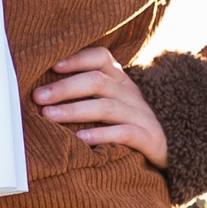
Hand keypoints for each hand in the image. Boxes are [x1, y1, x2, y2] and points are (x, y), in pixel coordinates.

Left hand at [33, 46, 168, 168]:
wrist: (168, 150)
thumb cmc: (125, 124)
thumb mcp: (109, 102)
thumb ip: (84, 93)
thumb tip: (40, 90)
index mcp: (119, 80)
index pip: (101, 57)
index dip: (77, 59)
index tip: (51, 66)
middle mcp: (130, 93)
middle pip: (97, 81)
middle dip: (65, 88)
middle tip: (38, 97)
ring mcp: (141, 115)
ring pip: (106, 107)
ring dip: (74, 110)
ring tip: (49, 116)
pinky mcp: (149, 138)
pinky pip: (125, 133)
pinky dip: (101, 135)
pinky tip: (80, 139)